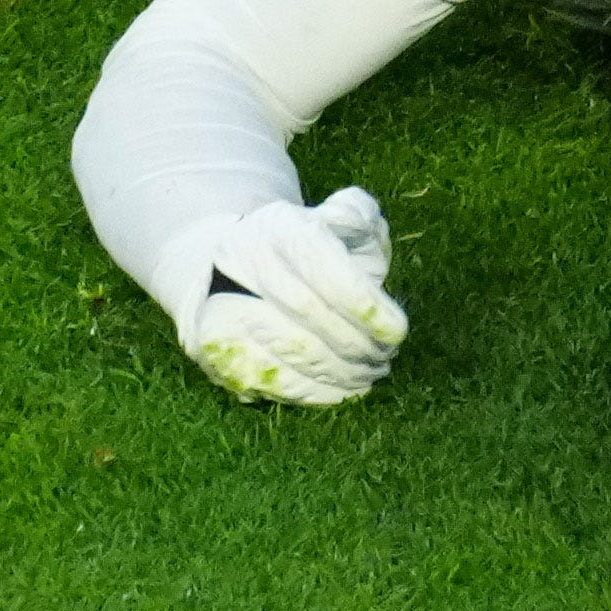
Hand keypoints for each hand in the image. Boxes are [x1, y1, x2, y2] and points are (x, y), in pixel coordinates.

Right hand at [185, 187, 409, 406]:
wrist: (226, 264)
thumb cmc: (304, 248)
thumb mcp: (336, 220)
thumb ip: (359, 219)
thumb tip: (366, 236)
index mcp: (279, 227)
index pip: (324, 269)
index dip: (364, 306)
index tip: (397, 332)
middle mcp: (243, 260)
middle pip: (308, 313)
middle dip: (357, 344)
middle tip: (386, 359)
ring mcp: (220, 301)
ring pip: (289, 350)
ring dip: (339, 372)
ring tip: (369, 375)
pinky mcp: (212, 346)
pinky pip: (269, 377)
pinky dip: (312, 391)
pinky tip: (341, 390)